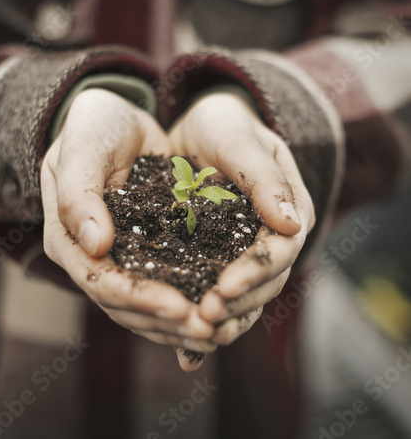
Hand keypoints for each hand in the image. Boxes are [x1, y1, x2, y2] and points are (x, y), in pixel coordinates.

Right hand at [41, 88, 213, 362]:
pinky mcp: (146, 250)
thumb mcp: (82, 148)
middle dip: (165, 321)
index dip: (138, 299)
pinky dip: (188, 300)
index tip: (179, 308)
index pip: (100, 282)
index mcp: (68, 239)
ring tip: (219, 329)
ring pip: (145, 306)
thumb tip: (96, 245)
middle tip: (209, 328)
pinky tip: (218, 312)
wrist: (113, 119)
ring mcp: (118, 257)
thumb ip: (78, 193)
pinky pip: (165, 285)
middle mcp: (90, 257)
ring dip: (179, 323)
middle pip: (125, 306)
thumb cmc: (91, 127)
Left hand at [169, 90, 314, 347]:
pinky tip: (186, 354)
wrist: (201, 128)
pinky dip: (204, 326)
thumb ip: (263, 177)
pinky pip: (215, 295)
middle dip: (235, 304)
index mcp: (287, 211)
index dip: (254, 272)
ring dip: (221, 322)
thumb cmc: (224, 125)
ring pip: (242, 298)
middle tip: (202, 319)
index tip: (222, 288)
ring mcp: (244, 252)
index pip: (279, 251)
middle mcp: (270, 239)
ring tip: (192, 338)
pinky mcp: (216, 259)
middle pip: (263, 283)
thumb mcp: (239, 139)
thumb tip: (293, 223)